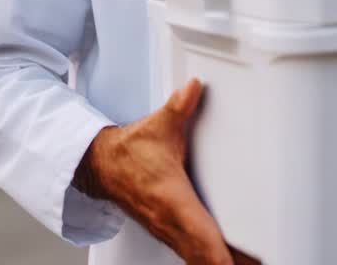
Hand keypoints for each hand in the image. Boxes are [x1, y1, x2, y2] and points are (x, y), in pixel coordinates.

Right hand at [75, 78, 238, 264]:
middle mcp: (169, 222)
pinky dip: (210, 262)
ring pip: (197, 259)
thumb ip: (179, 107)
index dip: (218, 253)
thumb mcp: (157, 127)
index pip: (199, 233)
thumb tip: (193, 88)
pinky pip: (192, 255)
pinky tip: (227, 264)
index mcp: (171, 198)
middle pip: (204, 257)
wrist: (100, 167)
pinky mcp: (169, 234)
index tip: (235, 264)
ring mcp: (168, 232)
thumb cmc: (129, 152)